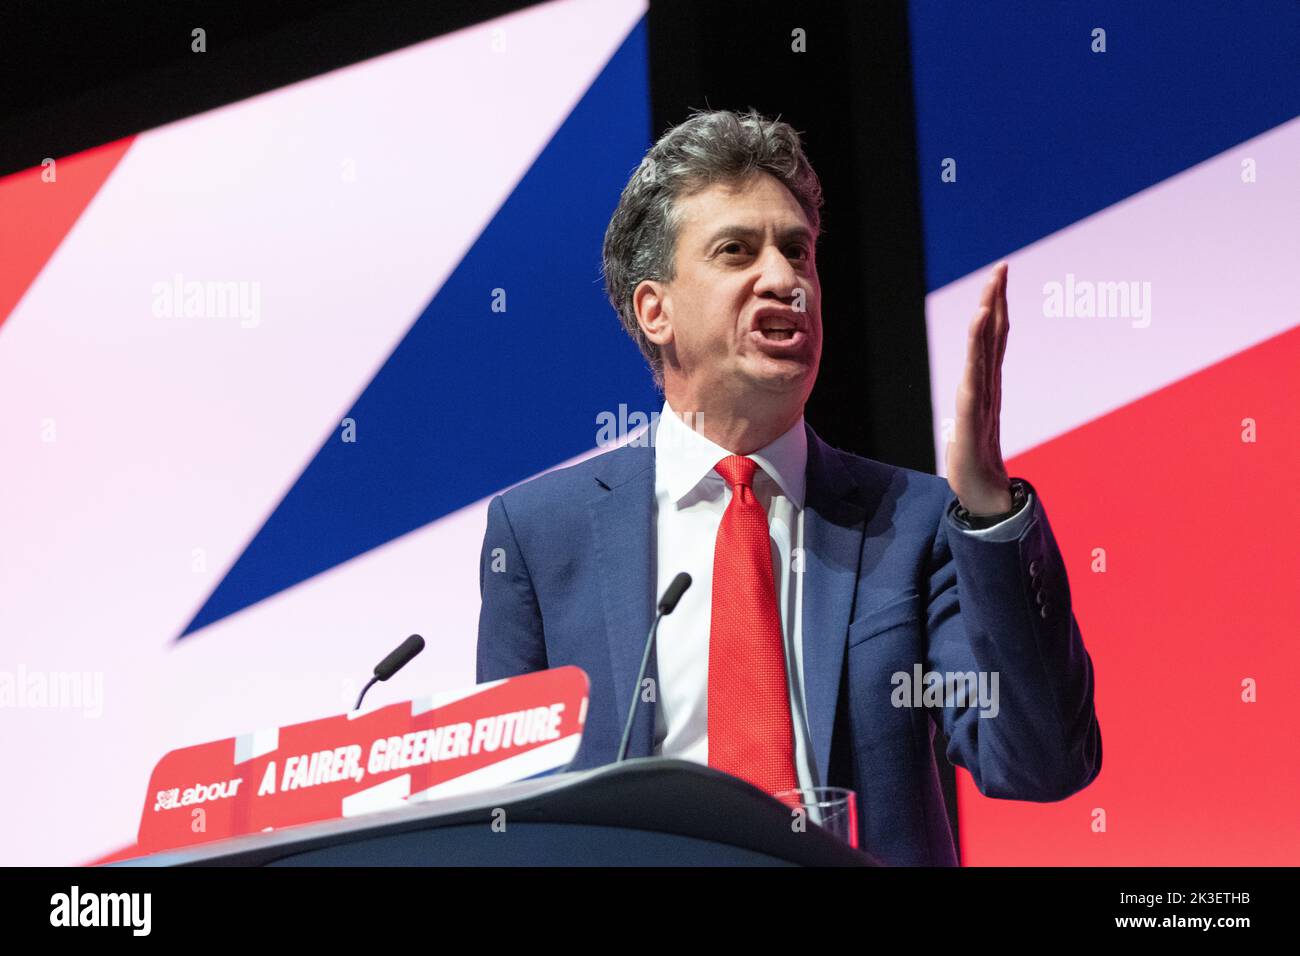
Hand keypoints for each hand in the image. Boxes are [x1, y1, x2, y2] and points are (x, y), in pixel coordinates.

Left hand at [946, 262, 1011, 514]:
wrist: (984, 497)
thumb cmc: (976, 463)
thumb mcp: (971, 426)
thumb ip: (974, 410)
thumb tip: (968, 402)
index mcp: (987, 387)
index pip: (993, 340)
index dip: (996, 308)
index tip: (999, 278)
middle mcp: (988, 387)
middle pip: (994, 336)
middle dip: (997, 300)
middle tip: (1002, 266)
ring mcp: (982, 398)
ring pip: (986, 350)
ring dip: (989, 316)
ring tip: (992, 287)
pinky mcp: (973, 413)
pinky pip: (975, 373)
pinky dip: (977, 345)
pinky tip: (978, 323)